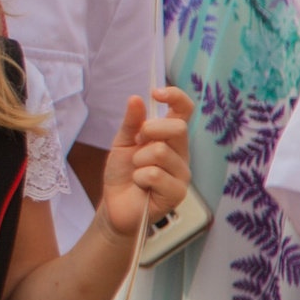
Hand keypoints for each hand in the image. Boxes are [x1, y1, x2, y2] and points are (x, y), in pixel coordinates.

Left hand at [99, 89, 192, 240]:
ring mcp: (182, 173)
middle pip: (177, 128)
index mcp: (170, 138)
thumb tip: (136, 98)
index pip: (185, 111)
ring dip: (138, 160)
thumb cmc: (122, 174)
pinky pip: (155, 175)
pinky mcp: (177, 192)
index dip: (176, 97)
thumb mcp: (122, 143)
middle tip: (137, 145)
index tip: (157, 93)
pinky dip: (139, 177)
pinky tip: (140, 185)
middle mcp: (181, 153)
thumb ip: (130, 123)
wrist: (115, 205)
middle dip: (149, 131)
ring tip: (137, 171)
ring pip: (161, 152)